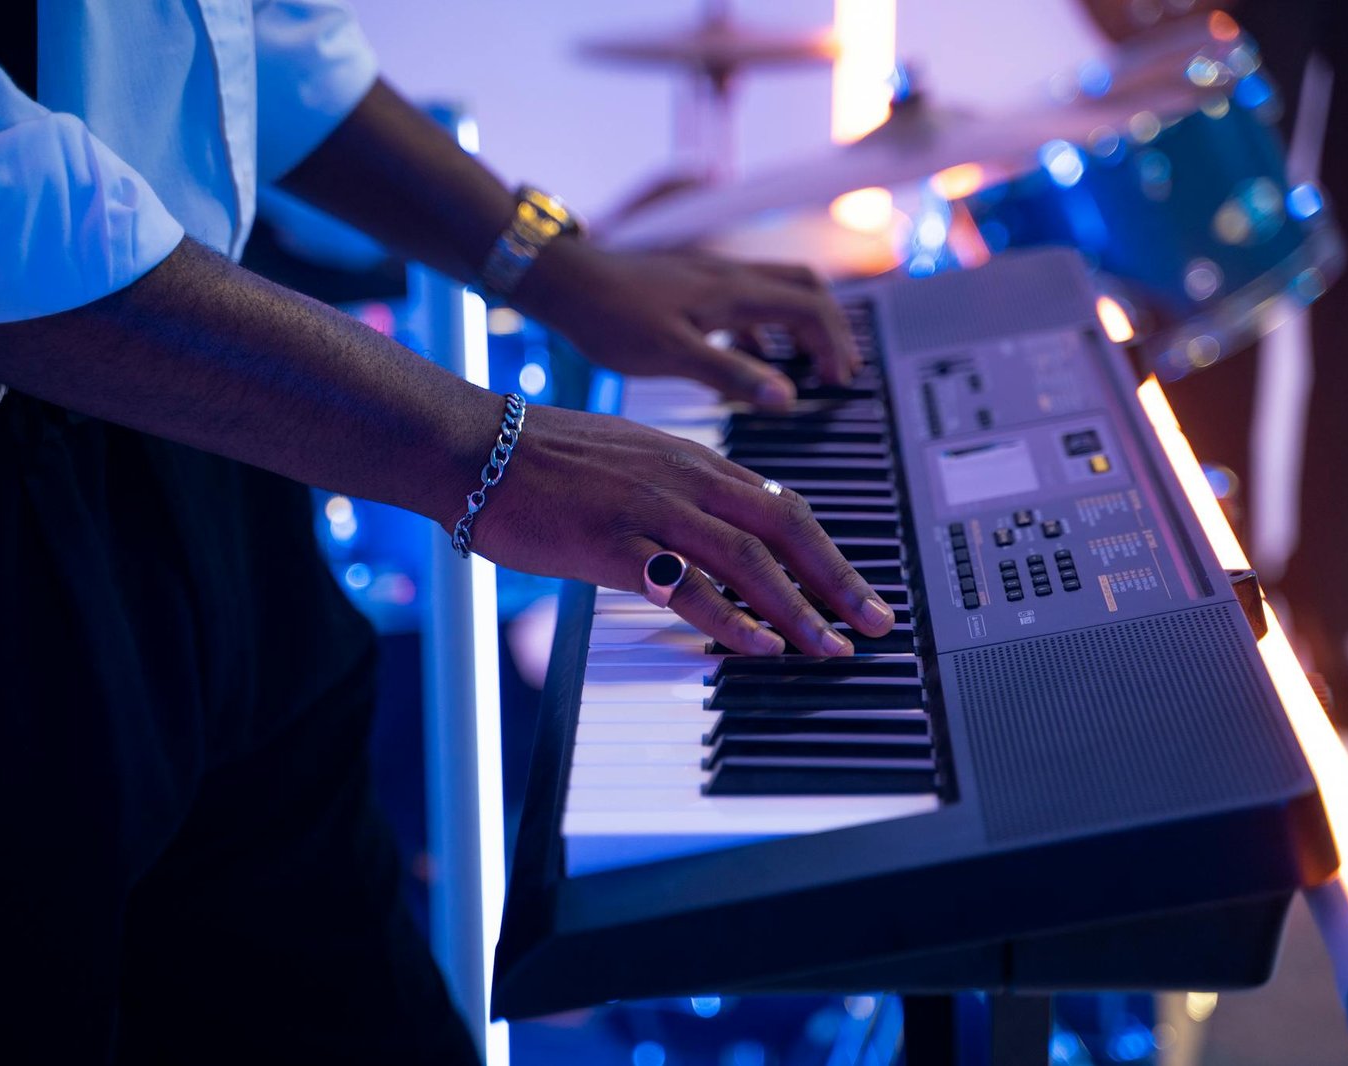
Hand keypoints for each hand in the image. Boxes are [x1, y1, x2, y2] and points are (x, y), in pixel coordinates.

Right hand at [468, 404, 895, 654]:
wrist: (474, 447)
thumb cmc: (544, 460)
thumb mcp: (631, 464)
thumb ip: (681, 493)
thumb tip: (719, 531)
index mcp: (693, 461)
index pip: (783, 507)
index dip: (828, 552)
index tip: (856, 589)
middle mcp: (686, 479)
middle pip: (786, 531)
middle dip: (838, 581)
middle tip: (873, 623)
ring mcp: (652, 508)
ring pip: (748, 560)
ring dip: (798, 609)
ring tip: (828, 647)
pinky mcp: (613, 542)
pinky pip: (687, 583)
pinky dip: (730, 617)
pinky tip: (758, 644)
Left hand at [518, 242, 861, 411]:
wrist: (564, 280)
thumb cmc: (611, 316)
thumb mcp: (673, 354)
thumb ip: (732, 375)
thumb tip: (787, 398)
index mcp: (735, 292)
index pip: (811, 307)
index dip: (834, 343)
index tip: (839, 380)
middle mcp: (731, 276)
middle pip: (805, 288)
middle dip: (830, 327)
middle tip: (836, 369)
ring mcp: (711, 276)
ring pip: (777, 291)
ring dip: (799, 325)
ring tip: (803, 367)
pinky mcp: (691, 284)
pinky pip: (745, 300)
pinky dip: (762, 328)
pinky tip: (747, 356)